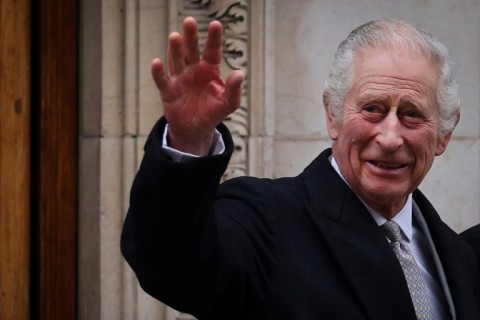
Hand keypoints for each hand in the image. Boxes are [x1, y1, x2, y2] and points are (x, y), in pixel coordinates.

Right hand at [151, 17, 243, 155]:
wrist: (196, 130)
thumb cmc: (213, 112)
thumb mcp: (228, 103)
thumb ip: (234, 89)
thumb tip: (240, 73)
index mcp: (210, 69)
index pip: (212, 51)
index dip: (214, 38)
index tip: (215, 24)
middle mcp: (194, 70)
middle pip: (191, 50)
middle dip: (191, 37)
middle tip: (189, 21)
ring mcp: (180, 79)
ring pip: (177, 61)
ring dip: (175, 49)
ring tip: (175, 36)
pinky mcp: (168, 91)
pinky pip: (163, 80)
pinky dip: (158, 72)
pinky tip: (157, 62)